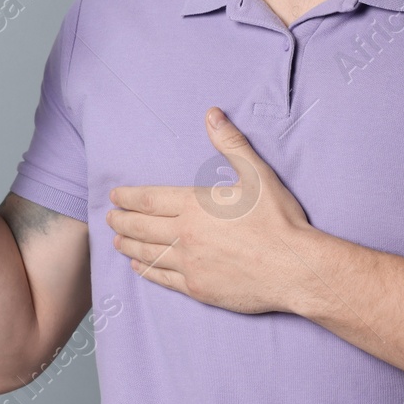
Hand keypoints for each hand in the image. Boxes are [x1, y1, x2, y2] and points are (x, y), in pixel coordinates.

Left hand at [106, 107, 325, 315]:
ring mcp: (189, 264)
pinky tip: (139, 266)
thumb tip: (212, 114)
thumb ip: (231, 144)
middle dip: (121, 221)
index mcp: (195, 206)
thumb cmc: (278, 220)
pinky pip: (163, 278)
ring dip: (128, 245)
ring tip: (117, 241)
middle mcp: (186, 235)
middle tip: (109, 218)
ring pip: (148, 253)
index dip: (128, 197)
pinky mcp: (198, 289)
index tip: (114, 196)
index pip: (149, 199)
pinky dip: (146, 271)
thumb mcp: (257, 175)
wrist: (295, 268)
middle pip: (142, 227)